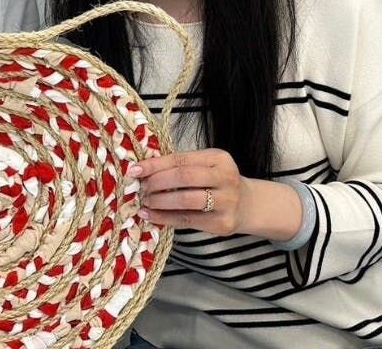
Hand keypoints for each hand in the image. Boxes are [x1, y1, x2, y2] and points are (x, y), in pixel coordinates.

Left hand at [129, 148, 248, 235]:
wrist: (247, 205)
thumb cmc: (217, 182)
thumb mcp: (206, 167)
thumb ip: (181, 166)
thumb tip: (143, 171)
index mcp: (219, 158)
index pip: (181, 159)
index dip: (155, 165)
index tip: (135, 170)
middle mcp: (225, 177)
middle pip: (184, 177)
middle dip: (156, 182)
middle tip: (141, 188)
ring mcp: (226, 201)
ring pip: (185, 200)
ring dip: (159, 201)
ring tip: (145, 202)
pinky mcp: (222, 223)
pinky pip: (187, 220)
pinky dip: (164, 218)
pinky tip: (150, 216)